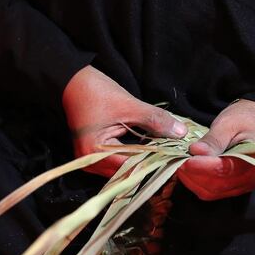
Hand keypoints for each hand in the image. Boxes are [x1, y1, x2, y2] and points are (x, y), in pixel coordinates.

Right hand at [62, 65, 187, 176]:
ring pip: (123, 170)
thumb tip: (181, 133)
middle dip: (150, 164)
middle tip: (173, 158)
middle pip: (127, 172)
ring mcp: (90, 162)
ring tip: (164, 155)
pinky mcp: (93, 156)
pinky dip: (133, 158)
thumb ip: (156, 121)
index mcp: (94, 153)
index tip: (176, 159)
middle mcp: (89, 164)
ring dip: (142, 162)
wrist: (73, 82)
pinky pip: (117, 163)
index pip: (131, 167)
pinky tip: (149, 152)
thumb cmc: (96, 92)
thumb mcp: (129, 106)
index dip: (155, 163)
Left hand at [178, 99, 254, 200]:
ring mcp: (239, 186)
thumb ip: (214, 140)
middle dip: (194, 174)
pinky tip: (186, 170)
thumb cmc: (243, 120)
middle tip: (178, 160)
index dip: (203, 166)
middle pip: (216, 184)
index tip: (186, 158)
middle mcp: (249, 179)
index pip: (226, 170)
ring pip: (210, 191)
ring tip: (179, 163)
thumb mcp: (228, 124)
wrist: (252, 124)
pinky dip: (195, 182)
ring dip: (192, 179)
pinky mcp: (229, 188)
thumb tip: (196, 151)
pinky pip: (209, 191)